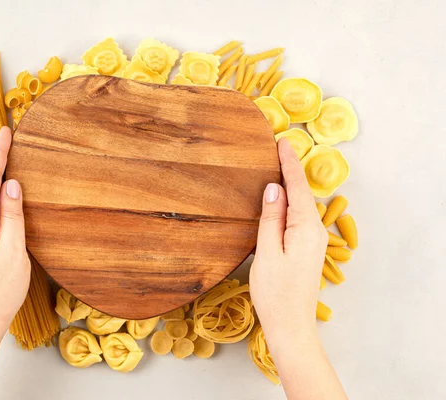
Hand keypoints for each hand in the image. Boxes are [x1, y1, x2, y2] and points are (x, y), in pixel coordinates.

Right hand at [250, 138, 327, 342]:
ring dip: (289, 186)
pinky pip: (298, 217)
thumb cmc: (275, 293)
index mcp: (305, 228)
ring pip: (300, 205)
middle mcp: (314, 230)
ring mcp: (312, 240)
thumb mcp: (267, 252)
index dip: (289, 163)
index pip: (297, 187)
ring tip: (275, 167)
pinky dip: (288, 203)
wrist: (291, 326)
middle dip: (289, 170)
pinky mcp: (306, 249)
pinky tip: (278, 200)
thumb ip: (271, 218)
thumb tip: (274, 188)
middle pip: (301, 192)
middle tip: (276, 148)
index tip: (282, 141)